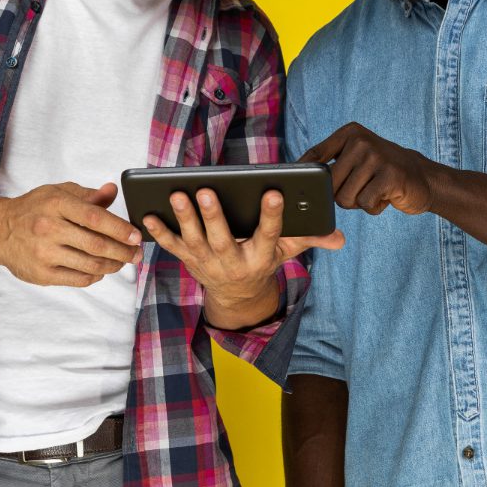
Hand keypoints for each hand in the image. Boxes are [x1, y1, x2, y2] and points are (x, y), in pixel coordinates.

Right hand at [0, 182, 140, 286]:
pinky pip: (78, 279)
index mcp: (56, 204)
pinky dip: (95, 276)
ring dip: (113, 265)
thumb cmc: (33, 209)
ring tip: (122, 262)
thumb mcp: (57, 192)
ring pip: (90, 265)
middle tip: (136, 254)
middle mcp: (49, 228)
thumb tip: (113, 191)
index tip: (136, 235)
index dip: (120, 228)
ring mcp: (44, 253)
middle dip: (123, 251)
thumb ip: (87, 194)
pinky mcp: (41, 274)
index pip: (95, 217)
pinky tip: (101, 270)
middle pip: (96, 245)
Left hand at [143, 187, 343, 327]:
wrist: (237, 295)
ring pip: (194, 240)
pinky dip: (159, 232)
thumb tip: (339, 237)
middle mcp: (233, 262)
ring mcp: (207, 263)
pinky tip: (147, 213)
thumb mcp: (288, 252)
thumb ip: (311, 239)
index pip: (269, 234)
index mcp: (261, 256)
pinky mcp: (188, 260)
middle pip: (222, 238)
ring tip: (176, 194)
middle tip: (206, 191)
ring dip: (184, 218)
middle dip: (213, 215)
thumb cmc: (262, 260)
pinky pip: (171, 247)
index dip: (272, 215)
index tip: (273, 192)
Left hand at [299, 121, 439, 215]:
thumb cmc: (380, 172)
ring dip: (358, 203)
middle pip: (328, 184)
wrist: (423, 177)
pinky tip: (386, 197)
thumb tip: (302, 185)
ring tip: (374, 190)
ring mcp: (376, 157)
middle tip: (360, 189)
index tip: (293, 185)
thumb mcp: (356, 158)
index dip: (302, 173)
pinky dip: (374, 208)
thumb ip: (331, 165)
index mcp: (349, 133)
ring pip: (345, 198)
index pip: (315, 155)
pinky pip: (365, 203)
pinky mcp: (390, 175)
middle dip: (340, 195)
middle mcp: (361, 141)